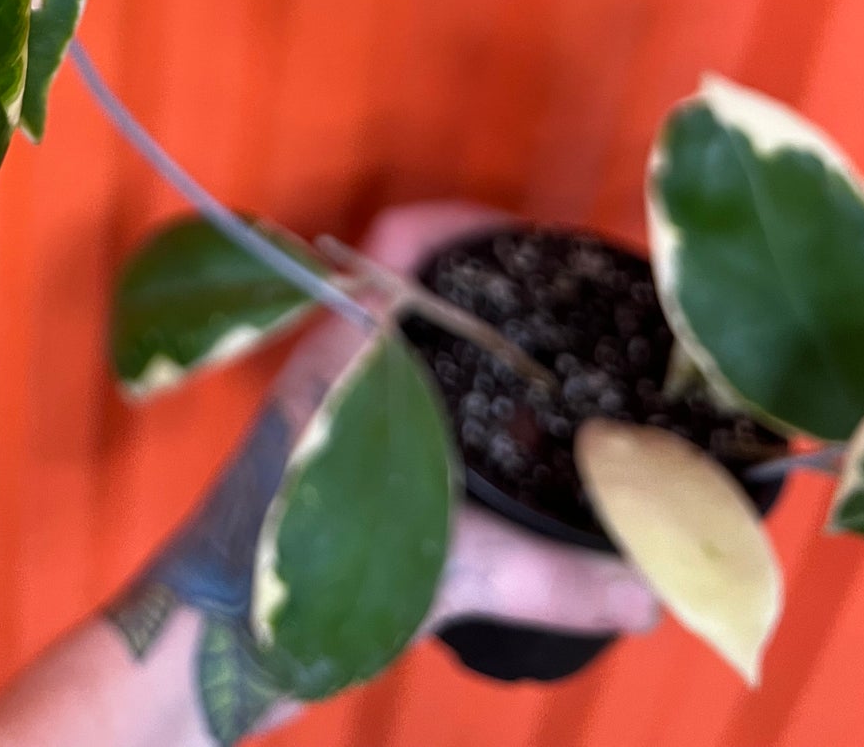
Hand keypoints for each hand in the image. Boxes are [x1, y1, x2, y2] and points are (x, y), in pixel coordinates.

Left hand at [269, 201, 658, 638]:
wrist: (213, 642)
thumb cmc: (304, 584)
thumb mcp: (443, 575)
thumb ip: (549, 581)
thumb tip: (651, 592)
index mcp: (343, 361)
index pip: (388, 246)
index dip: (453, 222)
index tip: (523, 236)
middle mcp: (325, 366)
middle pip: (396, 278)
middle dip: (470, 274)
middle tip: (549, 294)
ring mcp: (318, 402)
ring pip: (388, 329)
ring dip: (449, 324)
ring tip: (532, 345)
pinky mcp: (319, 443)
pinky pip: (381, 378)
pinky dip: (433, 376)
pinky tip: (487, 419)